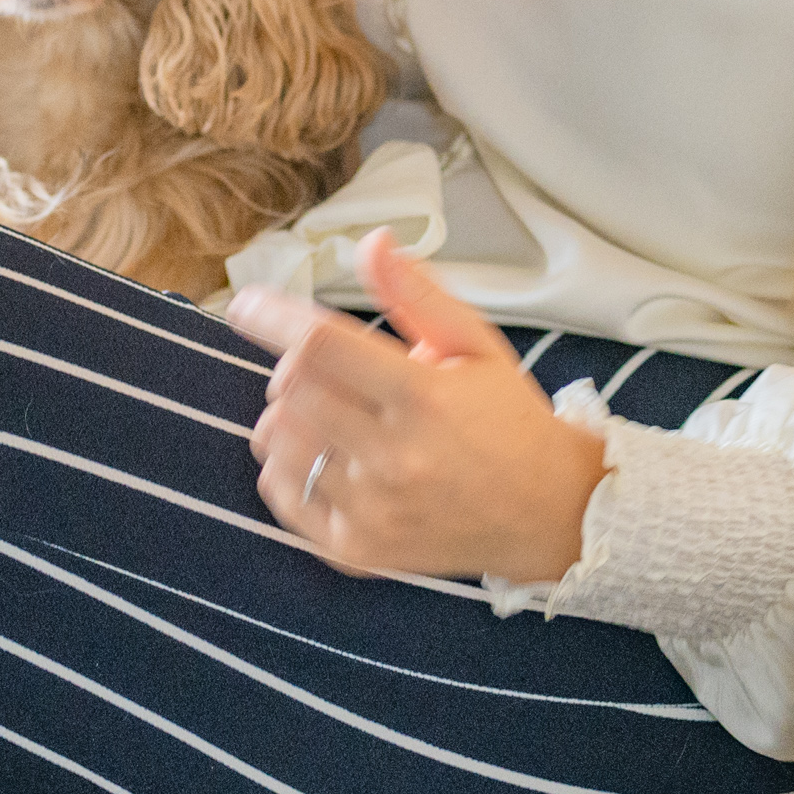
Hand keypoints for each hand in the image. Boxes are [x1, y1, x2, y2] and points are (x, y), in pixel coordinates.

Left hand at [228, 235, 607, 582]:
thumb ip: (417, 294)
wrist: (546, 513)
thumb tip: (372, 242)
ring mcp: (372, 511)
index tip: (247, 304)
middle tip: (321, 366)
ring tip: (325, 411)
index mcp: (424, 399)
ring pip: (277, 443)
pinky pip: (281, 494)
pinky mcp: (355, 551)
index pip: (321, 346)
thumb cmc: (506, 418)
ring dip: (284, 415)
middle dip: (292, 367)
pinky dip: (284, 465)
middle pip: (291, 391)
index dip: (273, 318)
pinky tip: (321, 453)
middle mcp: (395, 459)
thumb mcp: (476, 344)